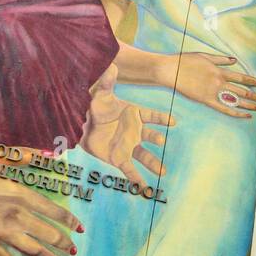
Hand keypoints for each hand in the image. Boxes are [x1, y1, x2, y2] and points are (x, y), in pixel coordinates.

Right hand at [0, 149, 83, 255]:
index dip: (70, 222)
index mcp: (21, 194)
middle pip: (48, 235)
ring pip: (30, 250)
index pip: (55, 212)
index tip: (79, 229)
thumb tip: (51, 154)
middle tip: (73, 251)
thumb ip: (26, 156)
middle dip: (64, 244)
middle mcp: (14, 215)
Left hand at [81, 64, 173, 189]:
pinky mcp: (119, 159)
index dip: (162, 118)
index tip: (172, 121)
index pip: (152, 116)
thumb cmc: (95, 108)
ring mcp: (129, 146)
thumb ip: (107, 83)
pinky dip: (138, 180)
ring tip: (163, 172)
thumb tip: (111, 66)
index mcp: (136, 115)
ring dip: (154, 164)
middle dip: (156, 138)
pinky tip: (145, 189)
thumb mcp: (100, 95)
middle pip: (150, 136)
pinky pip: (130, 170)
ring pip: (145, 156)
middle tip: (160, 140)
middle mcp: (135, 131)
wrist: (83, 124)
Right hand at [174, 52, 255, 118]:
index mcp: (220, 71)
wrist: (171, 71)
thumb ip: (221, 59)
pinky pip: (224, 108)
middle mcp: (219, 82)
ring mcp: (213, 92)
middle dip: (255, 95)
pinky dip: (235, 112)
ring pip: (236, 100)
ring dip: (249, 104)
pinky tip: (244, 115)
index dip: (252, 81)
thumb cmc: (185, 62)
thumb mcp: (205, 56)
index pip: (240, 77)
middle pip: (241, 90)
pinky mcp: (206, 100)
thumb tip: (234, 60)